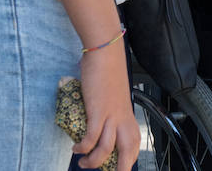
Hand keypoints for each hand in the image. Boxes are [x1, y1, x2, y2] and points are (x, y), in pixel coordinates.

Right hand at [74, 41, 139, 167]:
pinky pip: (91, 137)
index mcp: (128, 114)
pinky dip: (83, 148)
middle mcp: (123, 117)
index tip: (121, 166)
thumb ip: (110, 107)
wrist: (105, 52)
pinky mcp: (98, 110)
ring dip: (94, 162)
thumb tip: (99, 116)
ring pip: (106, 149)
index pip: (135, 142)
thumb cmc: (108, 70)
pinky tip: (77, 149)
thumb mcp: (114, 94)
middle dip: (121, 169)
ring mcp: (111, 115)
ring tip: (83, 164)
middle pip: (127, 152)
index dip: (129, 158)